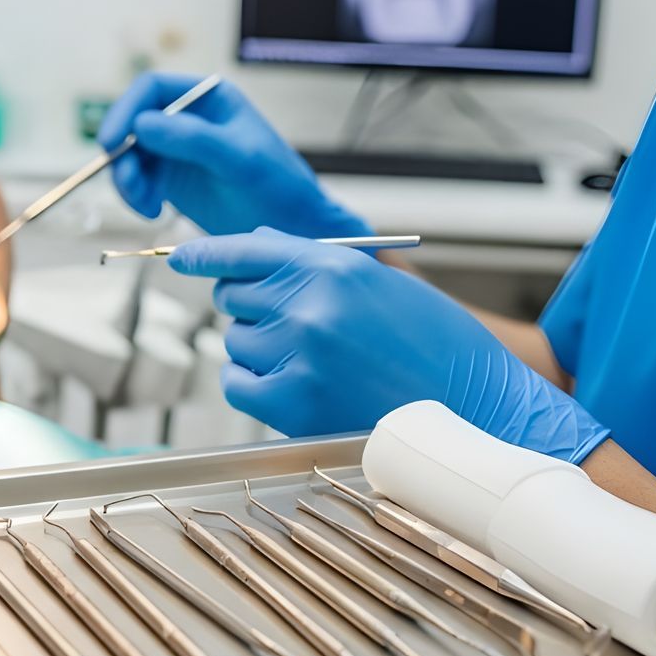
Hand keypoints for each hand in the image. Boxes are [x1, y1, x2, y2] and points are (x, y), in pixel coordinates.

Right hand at [98, 72, 366, 237]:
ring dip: (127, 179)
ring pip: (129, 154)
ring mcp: (175, 149)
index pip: (152, 88)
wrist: (291, 226)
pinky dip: (135, 196)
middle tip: (129, 184)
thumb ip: (193, 139)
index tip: (112, 141)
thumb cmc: (278, 185)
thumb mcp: (240, 158)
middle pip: (131, 121)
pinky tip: (153, 212)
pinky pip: (136, 180)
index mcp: (207, 97)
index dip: (126, 110)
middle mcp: (186, 118)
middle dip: (122, 153)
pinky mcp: (170, 179)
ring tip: (146, 206)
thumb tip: (142, 124)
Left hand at [171, 228, 609, 460]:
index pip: (245, 250)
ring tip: (314, 359)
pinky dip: (252, 382)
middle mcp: (308, 307)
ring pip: (235, 341)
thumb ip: (312, 262)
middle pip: (234, 296)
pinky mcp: (290, 404)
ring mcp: (297, 356)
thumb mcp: (381, 283)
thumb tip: (253, 244)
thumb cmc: (435, 345)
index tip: (181, 257)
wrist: (474, 410)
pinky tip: (293, 384)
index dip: (206, 253)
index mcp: (333, 268)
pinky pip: (237, 382)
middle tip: (294, 325)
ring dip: (259, 347)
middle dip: (252, 306)